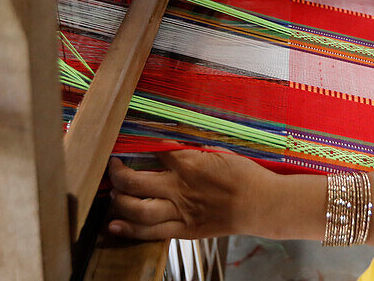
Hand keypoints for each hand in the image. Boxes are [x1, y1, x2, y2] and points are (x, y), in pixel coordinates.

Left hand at [106, 152, 272, 240]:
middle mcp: (180, 188)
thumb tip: (173, 139)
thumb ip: (193, 147)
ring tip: (113, 193)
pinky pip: (151, 232)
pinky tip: (115, 224)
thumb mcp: (219, 150)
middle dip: (117, 173)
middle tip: (113, 166)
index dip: (136, 143)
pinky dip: (130, 229)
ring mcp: (181, 211)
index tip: (128, 140)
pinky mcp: (185, 230)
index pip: (152, 150)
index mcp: (189, 163)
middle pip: (134, 181)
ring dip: (119, 200)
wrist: (261, 204)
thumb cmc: (245, 175)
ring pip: (137, 209)